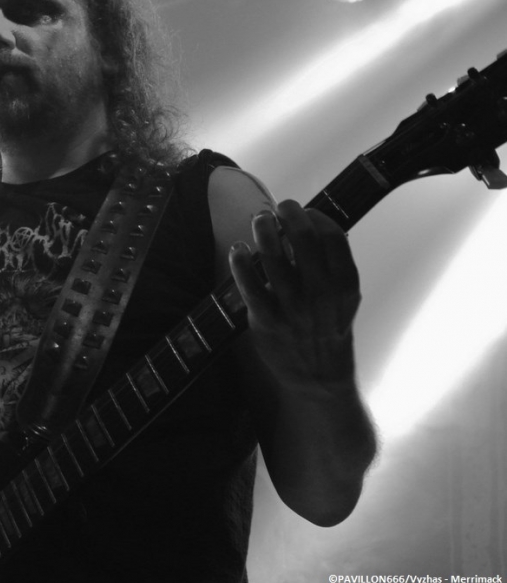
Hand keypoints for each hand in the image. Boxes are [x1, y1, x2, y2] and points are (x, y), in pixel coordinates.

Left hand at [229, 199, 360, 385]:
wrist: (317, 376)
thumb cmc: (328, 327)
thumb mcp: (344, 297)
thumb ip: (333, 264)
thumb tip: (311, 223)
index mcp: (344, 284)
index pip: (332, 236)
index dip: (316, 216)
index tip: (307, 212)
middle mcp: (321, 293)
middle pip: (303, 239)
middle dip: (290, 213)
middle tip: (281, 207)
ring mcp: (292, 307)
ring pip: (273, 257)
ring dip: (263, 229)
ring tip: (260, 219)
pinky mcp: (266, 320)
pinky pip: (249, 286)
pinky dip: (240, 263)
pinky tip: (238, 248)